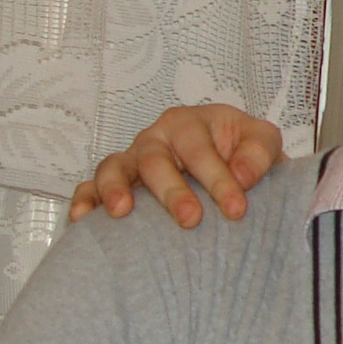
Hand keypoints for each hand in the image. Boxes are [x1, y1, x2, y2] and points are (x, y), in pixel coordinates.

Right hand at [68, 105, 283, 227]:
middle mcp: (157, 138)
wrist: (231, 166)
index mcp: (192, 123)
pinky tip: (81, 218)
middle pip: (156, 160)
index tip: (236, 210)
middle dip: (172, 191)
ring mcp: (132, 159)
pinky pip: (89, 186)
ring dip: (115, 188)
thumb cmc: (242, 154)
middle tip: (190, 220)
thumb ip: (259, 153)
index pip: (200, 150)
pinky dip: (84, 199)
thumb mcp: (262, 143)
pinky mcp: (115, 182)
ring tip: (122, 212)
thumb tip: (243, 177)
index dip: (218, 179)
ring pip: (114, 168)